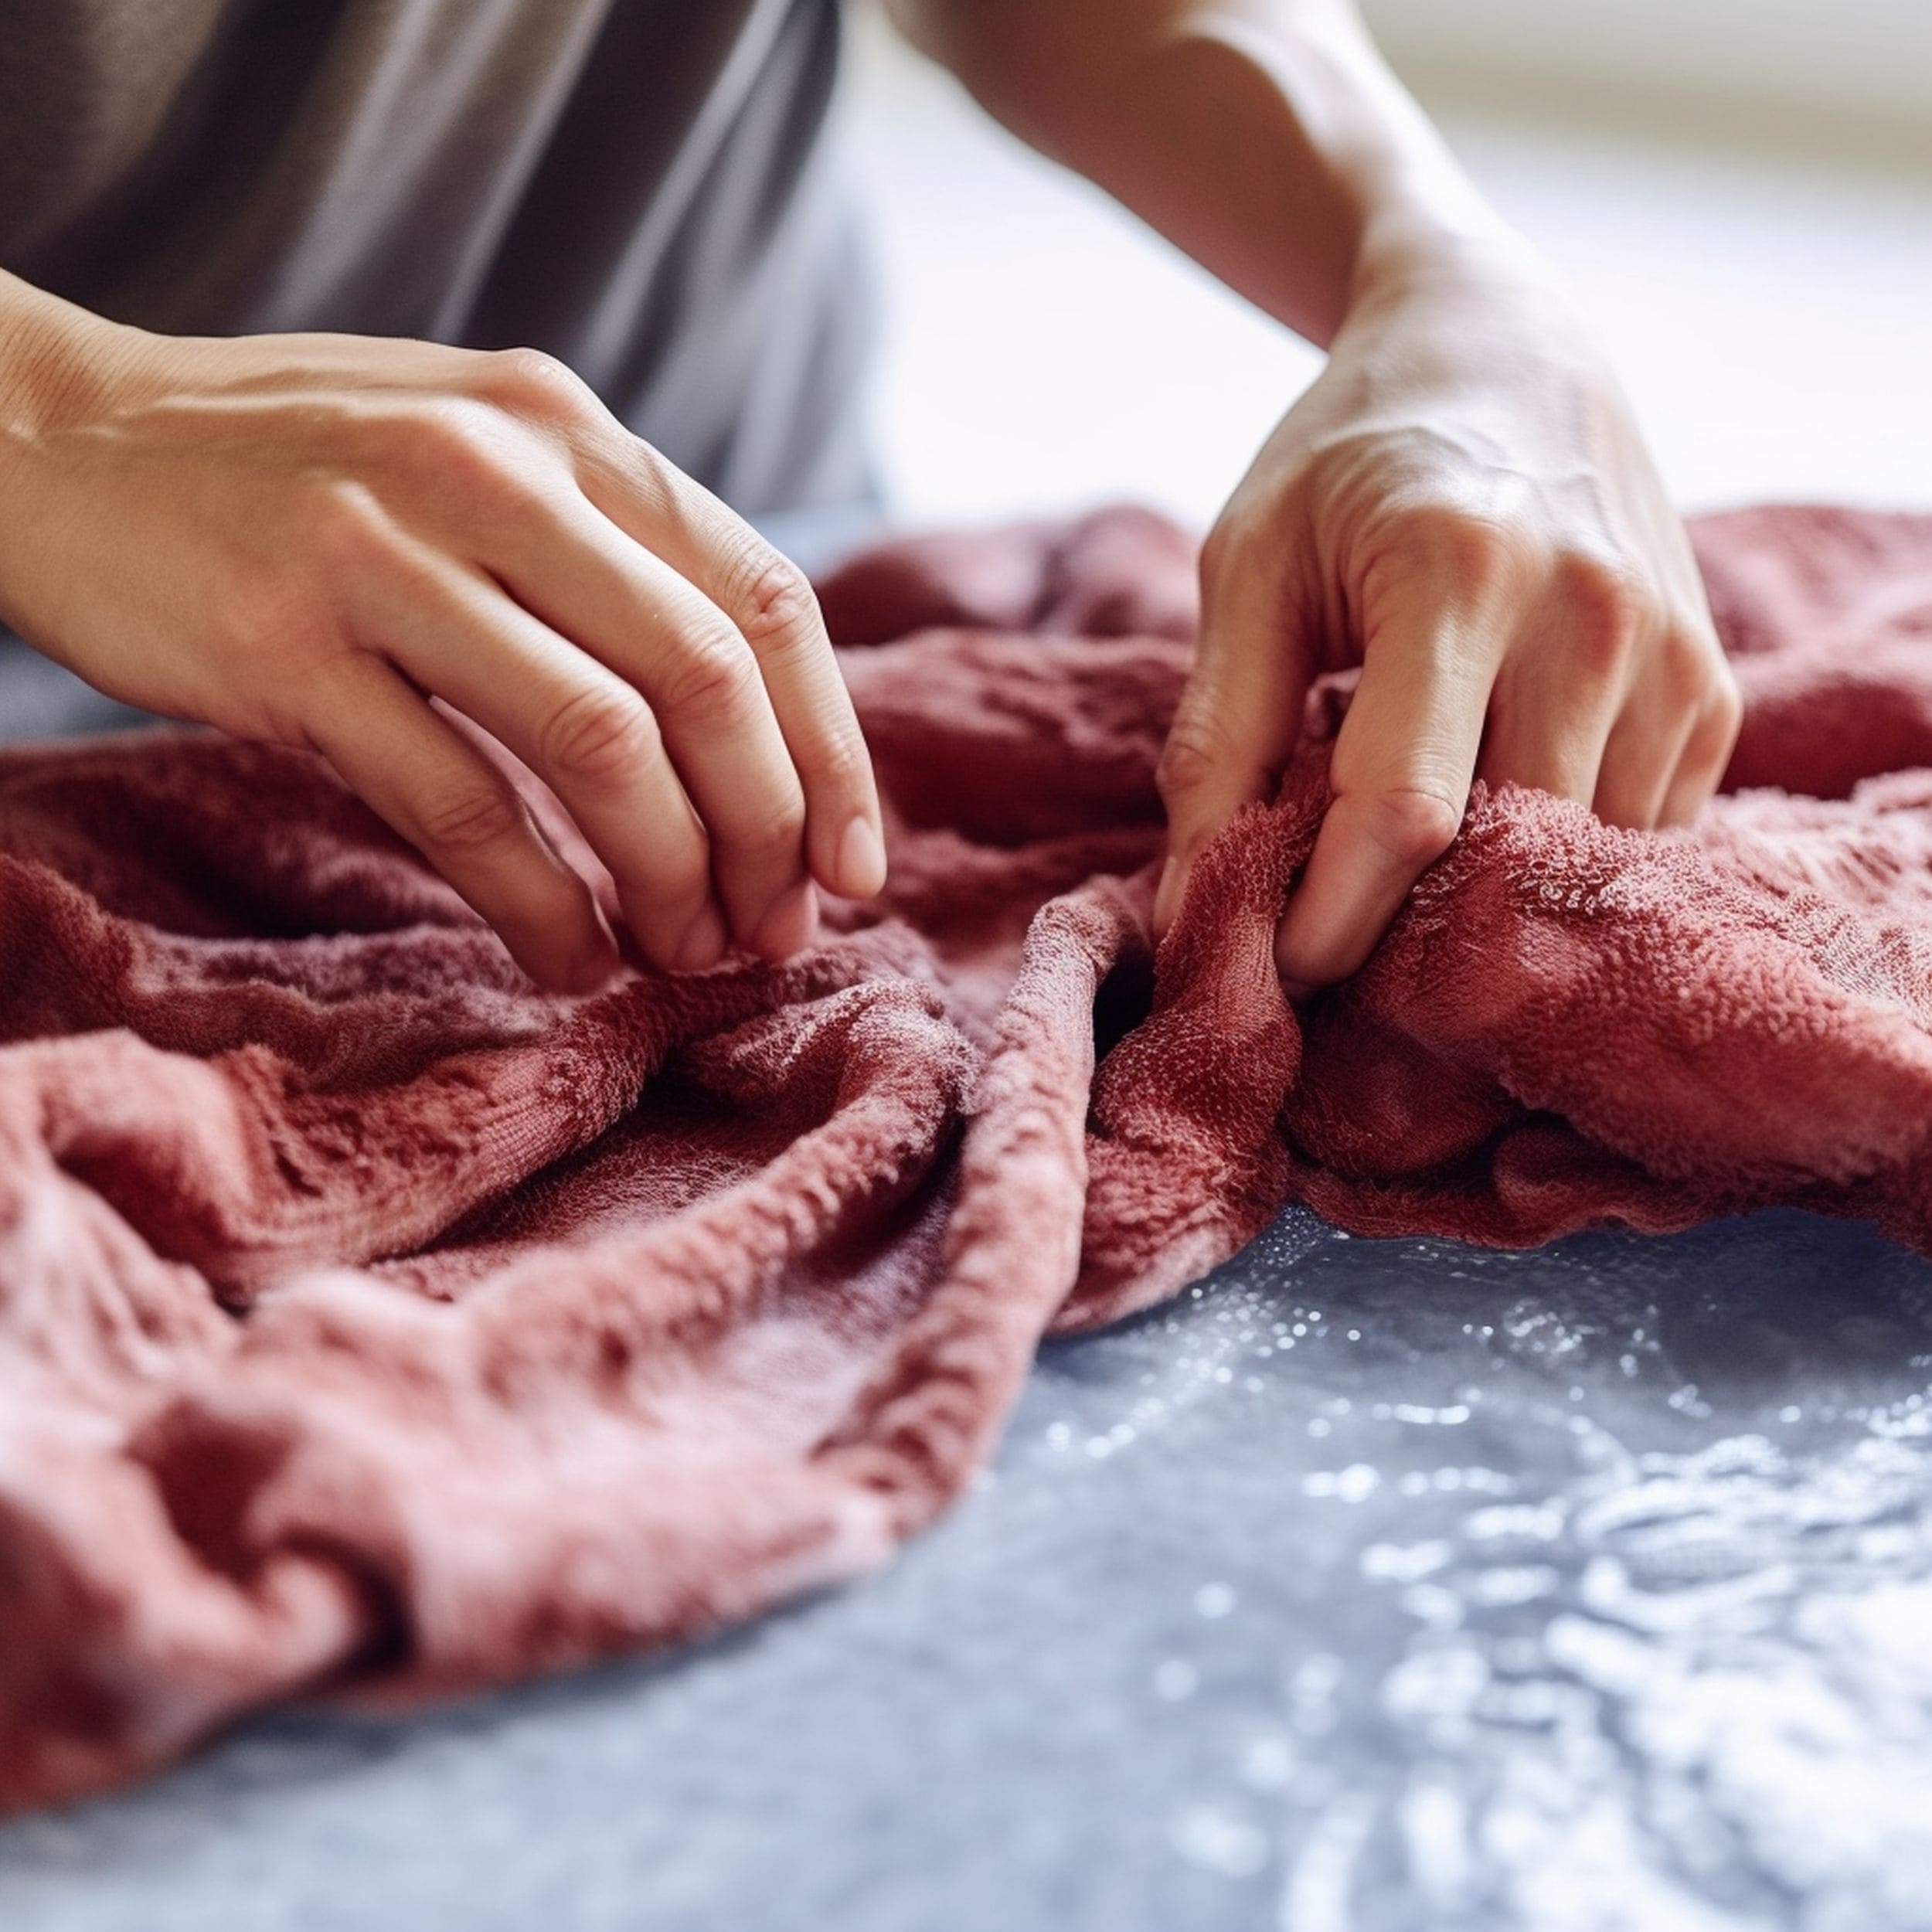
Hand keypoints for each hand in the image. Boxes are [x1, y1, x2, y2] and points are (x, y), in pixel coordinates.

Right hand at [0, 318, 885, 989]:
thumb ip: (606, 552)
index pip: (764, 598)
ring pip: (604, 748)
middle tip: (771, 932)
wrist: (52, 439)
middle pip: (707, 681)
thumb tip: (753, 734)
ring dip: (671, 879)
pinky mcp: (287, 651)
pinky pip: (464, 810)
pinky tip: (571, 957)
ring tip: (683, 954)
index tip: (855, 865)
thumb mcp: (474, 450)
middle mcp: (495, 473)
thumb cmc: (293, 472)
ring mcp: (385, 555)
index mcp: (563, 428)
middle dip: (768, 833)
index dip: (833, 749)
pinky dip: (544, 906)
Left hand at [1152, 243, 1741, 993]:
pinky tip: (1493, 824)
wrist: (1500, 347)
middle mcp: (1592, 613)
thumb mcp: (1248, 568)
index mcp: (1458, 573)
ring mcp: (1672, 651)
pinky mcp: (1711, 683)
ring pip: (1583, 863)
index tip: (1277, 973)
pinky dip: (1561, 862)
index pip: (1402, 809)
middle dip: (1410, 931)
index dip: (1332, 918)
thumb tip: (1194, 906)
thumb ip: (1214, 740)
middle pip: (1506, 853)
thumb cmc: (1346, 461)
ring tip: (1409, 883)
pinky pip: (1639, 832)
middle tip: (1335, 943)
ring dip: (1490, 904)